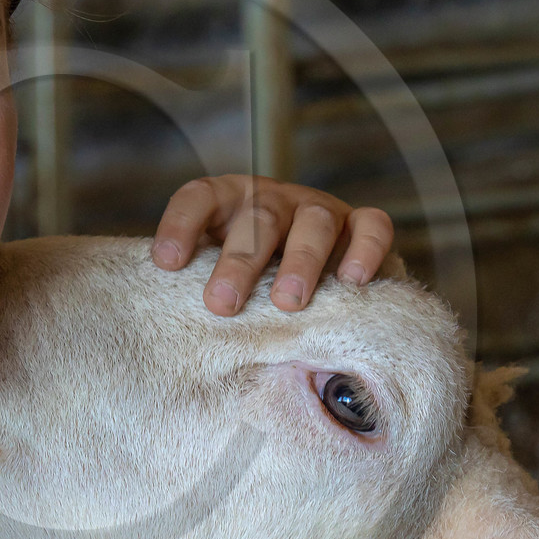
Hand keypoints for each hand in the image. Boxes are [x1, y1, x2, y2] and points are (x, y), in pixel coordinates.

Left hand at [152, 175, 394, 315]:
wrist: (315, 271)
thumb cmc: (249, 282)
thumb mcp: (219, 276)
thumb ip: (204, 292)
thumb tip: (175, 340)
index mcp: (228, 204)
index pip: (200, 198)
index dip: (181, 224)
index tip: (166, 262)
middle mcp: (273, 201)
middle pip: (258, 220)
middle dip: (238, 262)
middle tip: (221, 304)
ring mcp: (319, 209)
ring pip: (314, 223)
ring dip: (300, 261)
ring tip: (287, 303)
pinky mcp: (360, 224)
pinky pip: (372, 226)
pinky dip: (365, 249)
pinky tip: (352, 281)